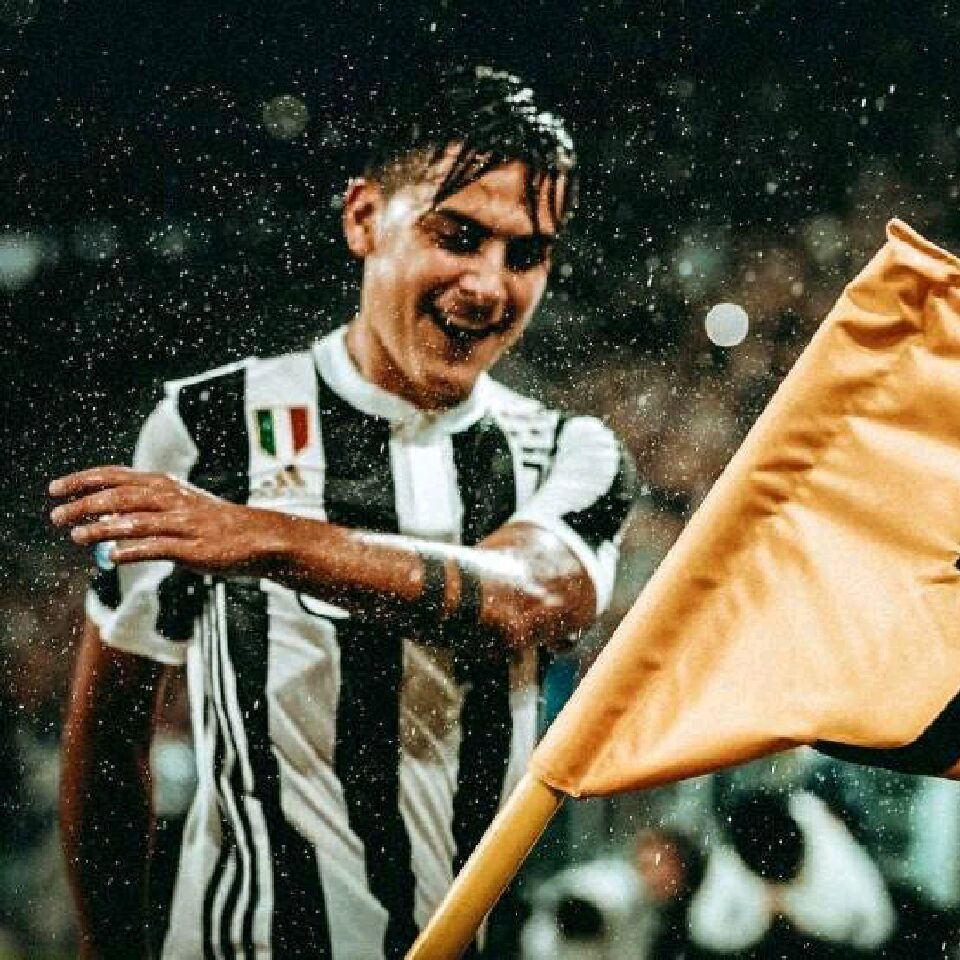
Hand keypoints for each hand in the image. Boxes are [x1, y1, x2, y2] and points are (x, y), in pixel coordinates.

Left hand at [49, 466, 287, 575]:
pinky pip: (157, 548)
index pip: (116, 476)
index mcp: (165, 485)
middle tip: (56, 516)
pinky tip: (111, 557)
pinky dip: (132, 551)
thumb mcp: (177, 505)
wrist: (256, 537)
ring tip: (76, 536)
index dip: (83, 480)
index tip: (55, 489)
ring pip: (135, 522)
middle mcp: (171, 499)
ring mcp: (183, 524)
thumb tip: (101, 512)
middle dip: (85, 504)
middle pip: (120, 496)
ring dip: (102, 528)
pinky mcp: (193, 548)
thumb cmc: (212, 522)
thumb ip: (141, 507)